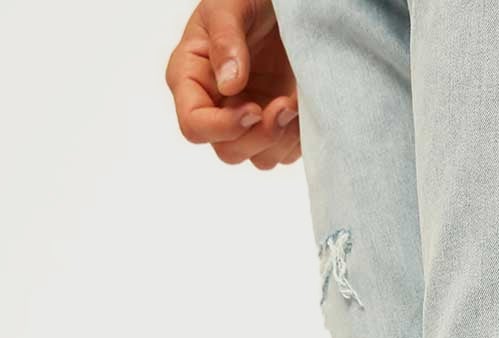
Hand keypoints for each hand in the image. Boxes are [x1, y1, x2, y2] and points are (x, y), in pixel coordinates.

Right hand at [166, 2, 299, 169]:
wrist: (282, 5)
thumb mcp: (229, 5)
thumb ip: (226, 41)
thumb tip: (229, 85)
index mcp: (191, 78)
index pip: (194, 125)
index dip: (222, 128)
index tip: (253, 109)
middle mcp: (216, 105)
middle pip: (228, 151)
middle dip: (258, 137)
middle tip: (283, 107)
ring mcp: (246, 117)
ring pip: (258, 158)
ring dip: (280, 140)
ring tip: (294, 105)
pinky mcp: (274, 123)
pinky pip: (284, 151)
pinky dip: (296, 139)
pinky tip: (302, 109)